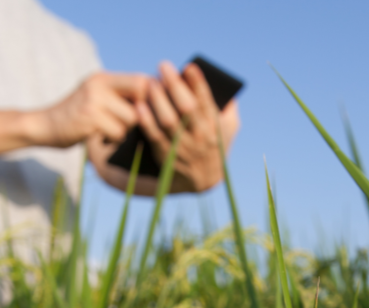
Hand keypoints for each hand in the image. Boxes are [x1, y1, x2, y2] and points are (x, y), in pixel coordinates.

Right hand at [32, 72, 149, 147]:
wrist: (43, 127)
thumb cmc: (75, 117)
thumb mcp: (96, 97)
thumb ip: (119, 96)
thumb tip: (155, 100)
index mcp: (103, 78)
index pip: (142, 80)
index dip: (151, 97)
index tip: (147, 112)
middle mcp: (99, 84)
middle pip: (142, 98)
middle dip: (141, 114)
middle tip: (129, 123)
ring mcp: (94, 100)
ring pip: (132, 119)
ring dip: (125, 130)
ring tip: (108, 131)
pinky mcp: (90, 118)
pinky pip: (119, 132)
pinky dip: (113, 139)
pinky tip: (100, 137)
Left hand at [137, 61, 239, 192]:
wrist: (204, 181)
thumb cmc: (215, 145)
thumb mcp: (229, 128)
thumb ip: (229, 107)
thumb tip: (225, 85)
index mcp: (215, 126)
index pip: (206, 101)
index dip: (198, 83)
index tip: (189, 66)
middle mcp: (200, 137)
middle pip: (186, 108)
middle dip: (174, 85)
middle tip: (163, 66)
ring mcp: (183, 148)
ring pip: (169, 121)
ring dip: (158, 99)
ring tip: (150, 82)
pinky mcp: (166, 156)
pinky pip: (155, 136)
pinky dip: (146, 121)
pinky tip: (139, 105)